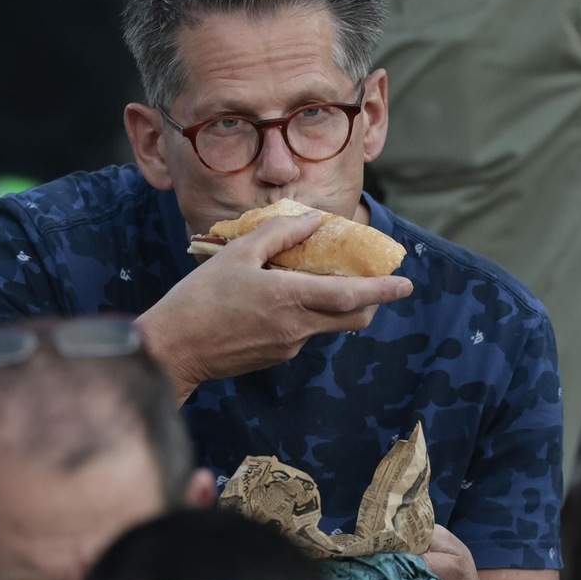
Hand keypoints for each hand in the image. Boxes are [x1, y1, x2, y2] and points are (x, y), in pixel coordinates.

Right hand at [139, 212, 413, 399]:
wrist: (173, 347)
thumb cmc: (199, 297)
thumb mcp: (236, 255)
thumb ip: (278, 235)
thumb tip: (312, 221)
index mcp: (289, 298)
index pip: (352, 297)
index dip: (383, 291)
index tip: (407, 284)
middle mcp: (296, 327)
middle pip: (352, 318)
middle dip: (370, 302)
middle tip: (371, 284)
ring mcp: (288, 346)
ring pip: (324, 323)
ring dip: (328, 304)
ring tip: (301, 281)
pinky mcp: (275, 357)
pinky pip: (300, 333)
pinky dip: (301, 315)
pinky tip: (272, 302)